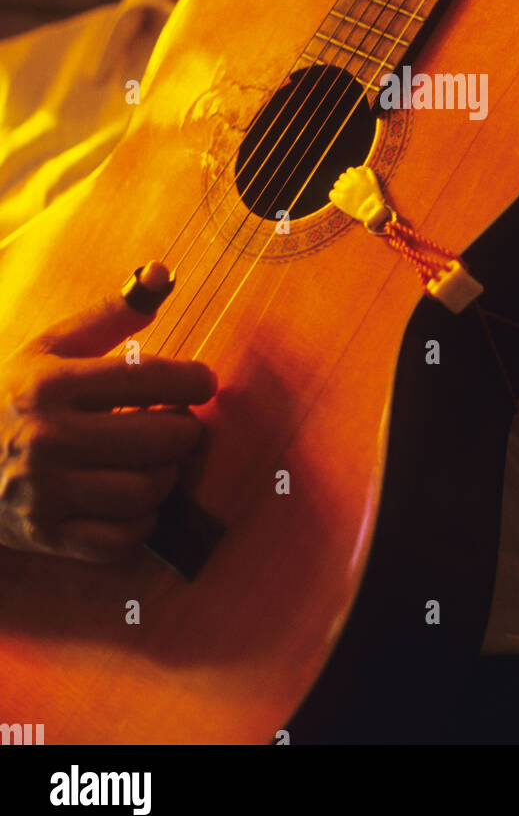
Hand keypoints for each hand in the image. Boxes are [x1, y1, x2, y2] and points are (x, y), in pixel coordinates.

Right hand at [0, 263, 216, 561]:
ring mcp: (45, 492)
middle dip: (183, 429)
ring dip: (166, 475)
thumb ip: (109, 314)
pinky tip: (133, 499)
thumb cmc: (11, 397)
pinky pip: (123, 539)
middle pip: (161, 439)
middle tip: (176, 423)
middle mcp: (47, 439)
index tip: (203, 382)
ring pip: (148, 490)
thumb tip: (160, 275)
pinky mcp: (45, 535)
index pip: (148, 378)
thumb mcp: (49, 348)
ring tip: (154, 459)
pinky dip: (142, 523)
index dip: (192, 380)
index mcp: (51, 385)